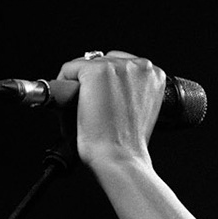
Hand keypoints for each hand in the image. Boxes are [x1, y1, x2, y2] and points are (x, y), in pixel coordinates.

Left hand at [53, 50, 165, 170]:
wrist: (120, 157)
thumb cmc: (128, 144)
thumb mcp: (139, 111)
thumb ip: (130, 92)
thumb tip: (108, 86)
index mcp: (154, 74)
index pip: (122, 66)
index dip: (108, 84)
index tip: (103, 100)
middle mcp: (139, 65)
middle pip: (104, 61)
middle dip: (94, 83)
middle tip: (91, 107)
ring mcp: (116, 66)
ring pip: (86, 65)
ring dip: (80, 85)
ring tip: (82, 108)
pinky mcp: (95, 70)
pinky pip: (69, 70)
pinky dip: (63, 85)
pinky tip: (71, 104)